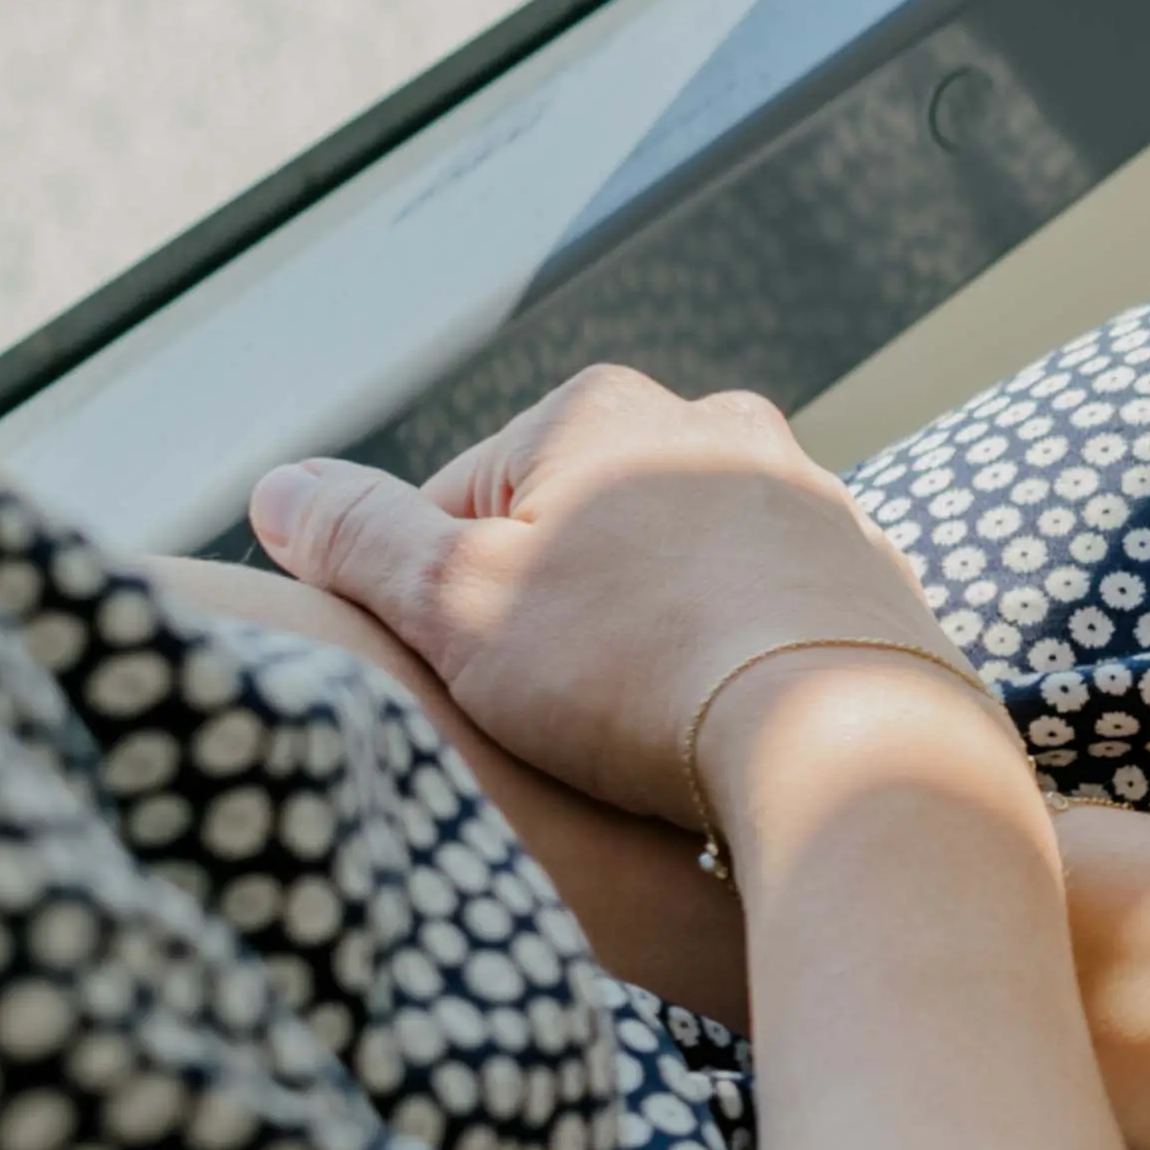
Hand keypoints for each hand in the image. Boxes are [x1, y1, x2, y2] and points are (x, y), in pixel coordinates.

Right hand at [249, 371, 968, 834]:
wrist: (845, 740)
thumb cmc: (631, 673)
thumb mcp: (453, 603)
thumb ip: (355, 539)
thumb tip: (278, 488)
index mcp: (601, 409)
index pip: (460, 501)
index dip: (435, 602)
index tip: (463, 678)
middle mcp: (717, 424)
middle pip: (574, 534)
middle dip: (549, 615)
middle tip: (555, 716)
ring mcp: (808, 496)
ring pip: (672, 577)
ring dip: (644, 643)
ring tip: (645, 732)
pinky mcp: (870, 577)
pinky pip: (762, 619)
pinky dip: (734, 665)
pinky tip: (726, 729)